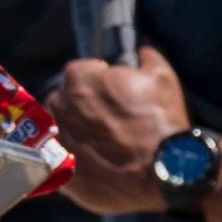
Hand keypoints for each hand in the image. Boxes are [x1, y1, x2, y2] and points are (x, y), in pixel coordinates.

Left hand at [48, 49, 193, 211]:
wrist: (163, 172)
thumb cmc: (161, 120)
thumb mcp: (162, 76)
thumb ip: (145, 55)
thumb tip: (140, 49)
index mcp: (78, 76)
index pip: (82, 72)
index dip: (101, 83)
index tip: (118, 97)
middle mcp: (59, 104)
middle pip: (66, 100)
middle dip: (84, 107)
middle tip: (111, 122)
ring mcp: (57, 138)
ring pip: (62, 129)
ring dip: (77, 132)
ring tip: (104, 145)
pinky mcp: (61, 169)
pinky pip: (64, 160)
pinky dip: (76, 161)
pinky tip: (99, 166)